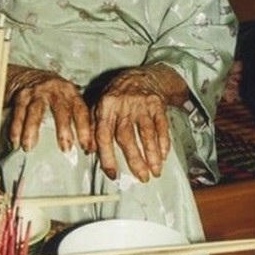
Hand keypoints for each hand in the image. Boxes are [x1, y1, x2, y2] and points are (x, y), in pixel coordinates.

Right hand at [5, 66, 93, 153]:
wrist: (26, 76)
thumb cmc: (52, 93)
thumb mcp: (67, 99)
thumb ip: (77, 120)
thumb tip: (89, 148)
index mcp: (70, 92)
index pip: (80, 110)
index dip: (85, 129)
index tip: (86, 146)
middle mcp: (54, 89)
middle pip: (60, 110)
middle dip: (63, 130)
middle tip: (65, 149)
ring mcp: (36, 92)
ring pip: (35, 111)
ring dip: (31, 131)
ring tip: (29, 147)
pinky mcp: (21, 95)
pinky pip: (18, 114)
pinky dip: (16, 129)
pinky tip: (15, 142)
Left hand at [93, 65, 188, 181]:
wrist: (138, 76)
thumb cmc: (115, 97)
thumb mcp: (99, 107)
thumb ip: (93, 128)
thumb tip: (90, 151)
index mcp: (105, 107)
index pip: (104, 135)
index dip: (107, 157)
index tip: (113, 174)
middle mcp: (122, 105)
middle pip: (127, 137)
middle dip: (135, 160)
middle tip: (141, 178)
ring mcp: (141, 104)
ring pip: (147, 133)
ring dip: (152, 155)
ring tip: (155, 171)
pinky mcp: (157, 104)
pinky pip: (162, 126)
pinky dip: (163, 143)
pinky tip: (164, 156)